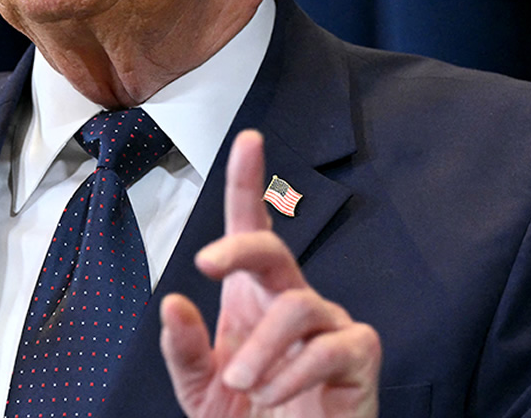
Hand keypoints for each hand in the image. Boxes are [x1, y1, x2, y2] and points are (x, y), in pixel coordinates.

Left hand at [158, 130, 380, 416]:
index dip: (250, 182)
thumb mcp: (200, 387)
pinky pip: (328, 348)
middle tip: (207, 262)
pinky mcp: (358, 355)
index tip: (249, 141)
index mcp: (252, 295)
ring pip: (296, 307)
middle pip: (273, 248)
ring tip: (242, 382)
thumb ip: (184, 349)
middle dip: (240, 245)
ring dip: (260, 349)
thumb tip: (172, 302)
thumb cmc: (250, 416)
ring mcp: (329, 324)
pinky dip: (291, 373)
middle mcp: (291, 299)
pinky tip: (272, 393)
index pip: (252, 229)